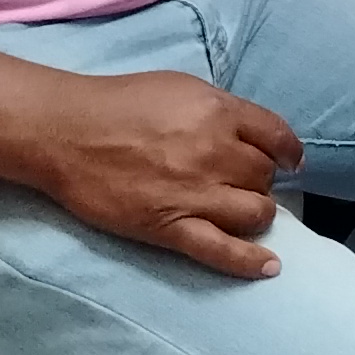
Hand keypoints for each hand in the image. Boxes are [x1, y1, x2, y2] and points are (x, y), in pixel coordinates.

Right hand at [22, 70, 301, 277]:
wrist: (64, 132)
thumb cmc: (117, 103)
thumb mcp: (178, 87)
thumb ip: (218, 109)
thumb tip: (250, 132)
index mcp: (218, 111)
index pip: (278, 137)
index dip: (288, 152)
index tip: (289, 162)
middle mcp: (215, 152)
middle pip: (265, 177)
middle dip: (259, 181)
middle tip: (240, 182)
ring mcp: (195, 193)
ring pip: (257, 213)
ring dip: (256, 214)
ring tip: (242, 212)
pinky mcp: (171, 227)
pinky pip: (223, 251)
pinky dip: (251, 261)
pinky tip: (270, 267)